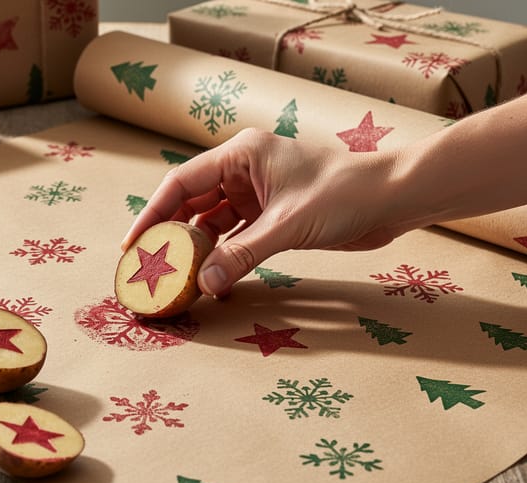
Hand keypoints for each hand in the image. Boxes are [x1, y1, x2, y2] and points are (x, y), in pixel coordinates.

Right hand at [121, 128, 410, 296]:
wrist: (393, 200)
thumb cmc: (345, 195)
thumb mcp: (288, 225)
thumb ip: (244, 254)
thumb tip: (206, 285)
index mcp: (242, 154)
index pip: (181, 182)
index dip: (153, 213)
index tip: (133, 244)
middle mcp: (245, 170)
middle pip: (193, 203)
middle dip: (172, 234)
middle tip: (149, 267)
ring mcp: (258, 193)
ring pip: (214, 222)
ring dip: (199, 248)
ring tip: (177, 277)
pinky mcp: (273, 214)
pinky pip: (237, 236)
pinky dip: (225, 255)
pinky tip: (213, 277)